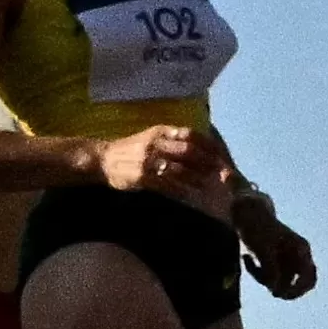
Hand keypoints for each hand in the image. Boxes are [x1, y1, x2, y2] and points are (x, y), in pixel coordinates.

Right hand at [96, 124, 221, 199]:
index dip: (209, 146)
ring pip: (180, 169)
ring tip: (214, 187)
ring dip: (199, 179)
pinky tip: (193, 196)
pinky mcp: (142, 177)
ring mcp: (148, 160)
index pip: (191, 135)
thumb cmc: (129, 149)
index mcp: (160, 132)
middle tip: (225, 175)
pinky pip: (167, 184)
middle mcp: (156, 143)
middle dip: (209, 163)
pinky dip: (182, 190)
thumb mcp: (150, 136)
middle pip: (189, 151)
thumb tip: (200, 144)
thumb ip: (172, 138)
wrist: (103, 160)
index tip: (223, 157)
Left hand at [236, 213, 320, 307]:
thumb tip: (274, 288)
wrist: (244, 210)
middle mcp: (297, 254)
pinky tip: (246, 258)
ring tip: (248, 261)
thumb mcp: (263, 248)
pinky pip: (268, 274)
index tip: (279, 293)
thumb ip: (270, 269)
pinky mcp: (274, 258)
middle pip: (299, 283)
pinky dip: (257, 271)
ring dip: (263, 277)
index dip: (298, 290)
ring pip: (280, 280)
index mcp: (301, 249)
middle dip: (284, 289)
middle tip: (271, 292)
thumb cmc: (256, 226)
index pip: (309, 277)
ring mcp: (286, 257)